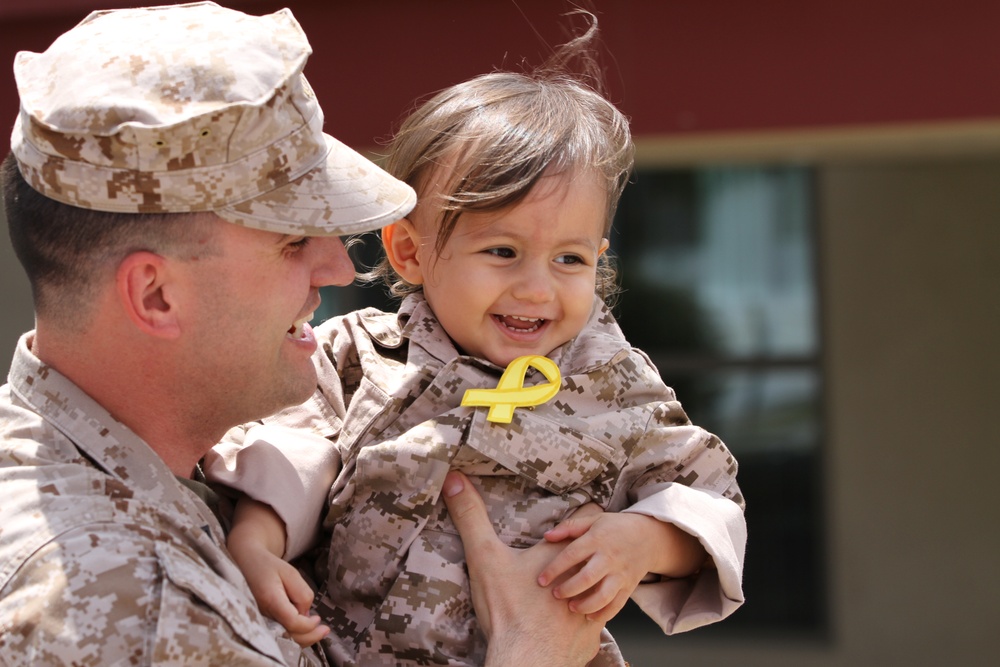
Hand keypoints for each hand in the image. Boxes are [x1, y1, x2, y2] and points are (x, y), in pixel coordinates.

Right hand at [228, 499, 329, 645]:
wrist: (246, 564)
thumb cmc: (269, 567)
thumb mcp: (290, 573)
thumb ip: (302, 594)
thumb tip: (305, 614)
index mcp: (271, 599)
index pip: (293, 622)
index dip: (308, 625)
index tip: (318, 619)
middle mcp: (263, 614)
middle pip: (289, 636)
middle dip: (310, 637)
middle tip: (325, 630)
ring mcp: (261, 620)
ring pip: (284, 638)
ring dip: (302, 638)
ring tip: (318, 631)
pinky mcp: (261, 623)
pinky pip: (279, 634)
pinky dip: (293, 636)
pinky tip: (305, 631)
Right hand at [442, 472, 603, 666]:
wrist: (526, 660)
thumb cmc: (508, 609)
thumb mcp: (484, 557)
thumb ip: (470, 517)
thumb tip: (454, 479)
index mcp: (562, 553)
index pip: (589, 518)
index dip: (584, 514)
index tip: (578, 513)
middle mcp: (585, 576)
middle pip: (599, 552)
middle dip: (589, 550)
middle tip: (576, 549)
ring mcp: (591, 608)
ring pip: (604, 585)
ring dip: (593, 584)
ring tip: (580, 585)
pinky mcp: (590, 636)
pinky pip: (597, 621)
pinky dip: (587, 618)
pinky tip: (574, 620)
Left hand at [539, 512, 706, 623]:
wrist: (649, 537)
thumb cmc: (616, 528)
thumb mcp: (594, 520)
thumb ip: (570, 527)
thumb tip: (547, 536)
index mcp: (597, 540)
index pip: (572, 555)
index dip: (554, 568)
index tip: (541, 580)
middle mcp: (609, 558)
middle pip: (587, 578)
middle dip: (568, 589)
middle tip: (555, 594)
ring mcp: (621, 574)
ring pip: (603, 595)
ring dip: (585, 605)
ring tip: (571, 607)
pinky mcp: (629, 586)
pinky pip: (617, 605)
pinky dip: (603, 614)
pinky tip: (589, 616)